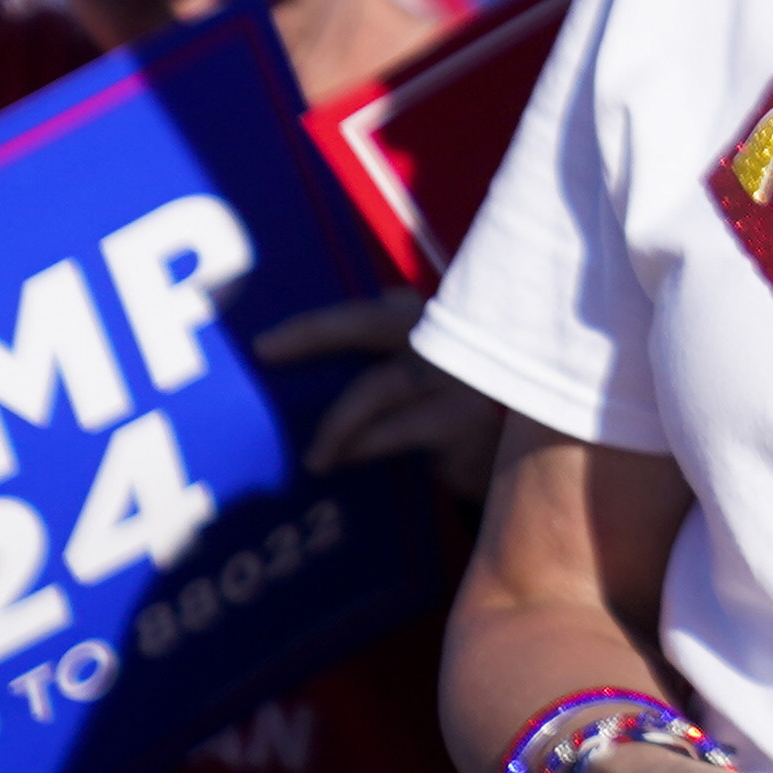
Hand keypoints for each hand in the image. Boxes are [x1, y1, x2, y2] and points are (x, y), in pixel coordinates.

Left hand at [254, 300, 503, 485]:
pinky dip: (365, 444)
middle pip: (372, 323)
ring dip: (337, 422)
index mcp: (422, 318)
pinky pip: (401, 428)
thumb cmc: (443, 412)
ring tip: (313, 459)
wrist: (512, 455)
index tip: (260, 344)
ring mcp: (459, 371)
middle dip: (315, 333)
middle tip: (265, 351)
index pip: (364, 311)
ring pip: (382, 384)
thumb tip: (284, 377)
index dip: (312, 323)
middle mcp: (444, 332)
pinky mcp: (466, 416)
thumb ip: (369, 363)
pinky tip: (343, 461)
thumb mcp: (408, 378)